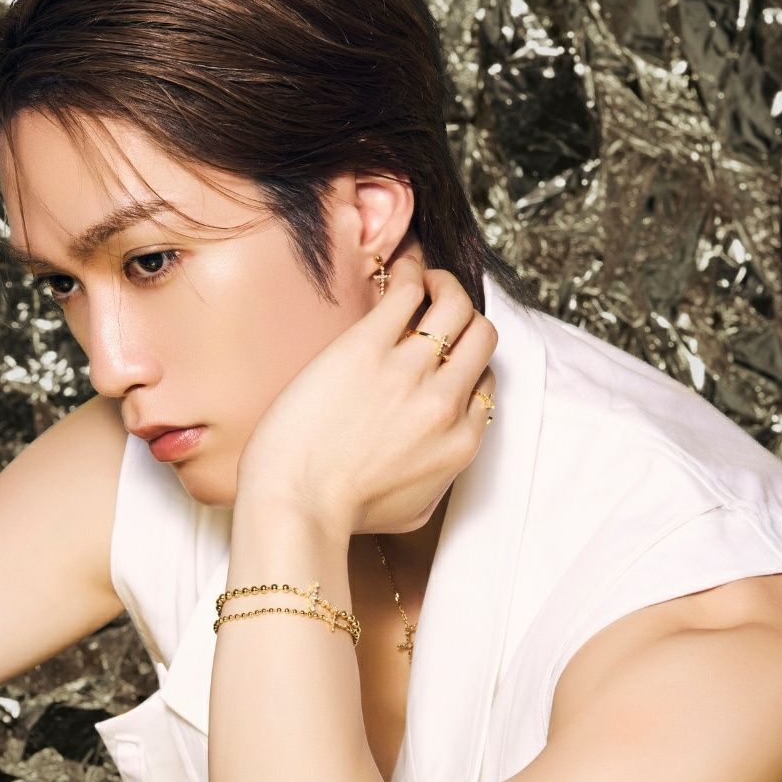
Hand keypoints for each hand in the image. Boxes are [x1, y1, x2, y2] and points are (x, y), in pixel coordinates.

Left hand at [236, 254, 497, 538]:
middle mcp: (446, 402)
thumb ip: (441, 477)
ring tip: (424, 279)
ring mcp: (411, 371)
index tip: (445, 355)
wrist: (296, 504)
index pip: (485, 383)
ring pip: (456, 305)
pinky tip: (399, 268)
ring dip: (445, 283)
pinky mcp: (369, 346)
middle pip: (482, 337)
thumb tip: (442, 449)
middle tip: (441, 304)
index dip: (466, 364)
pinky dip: (411, 271)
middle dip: (466, 316)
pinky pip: (407, 292)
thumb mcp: (415, 511)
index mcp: (460, 442)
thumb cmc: (343, 512)